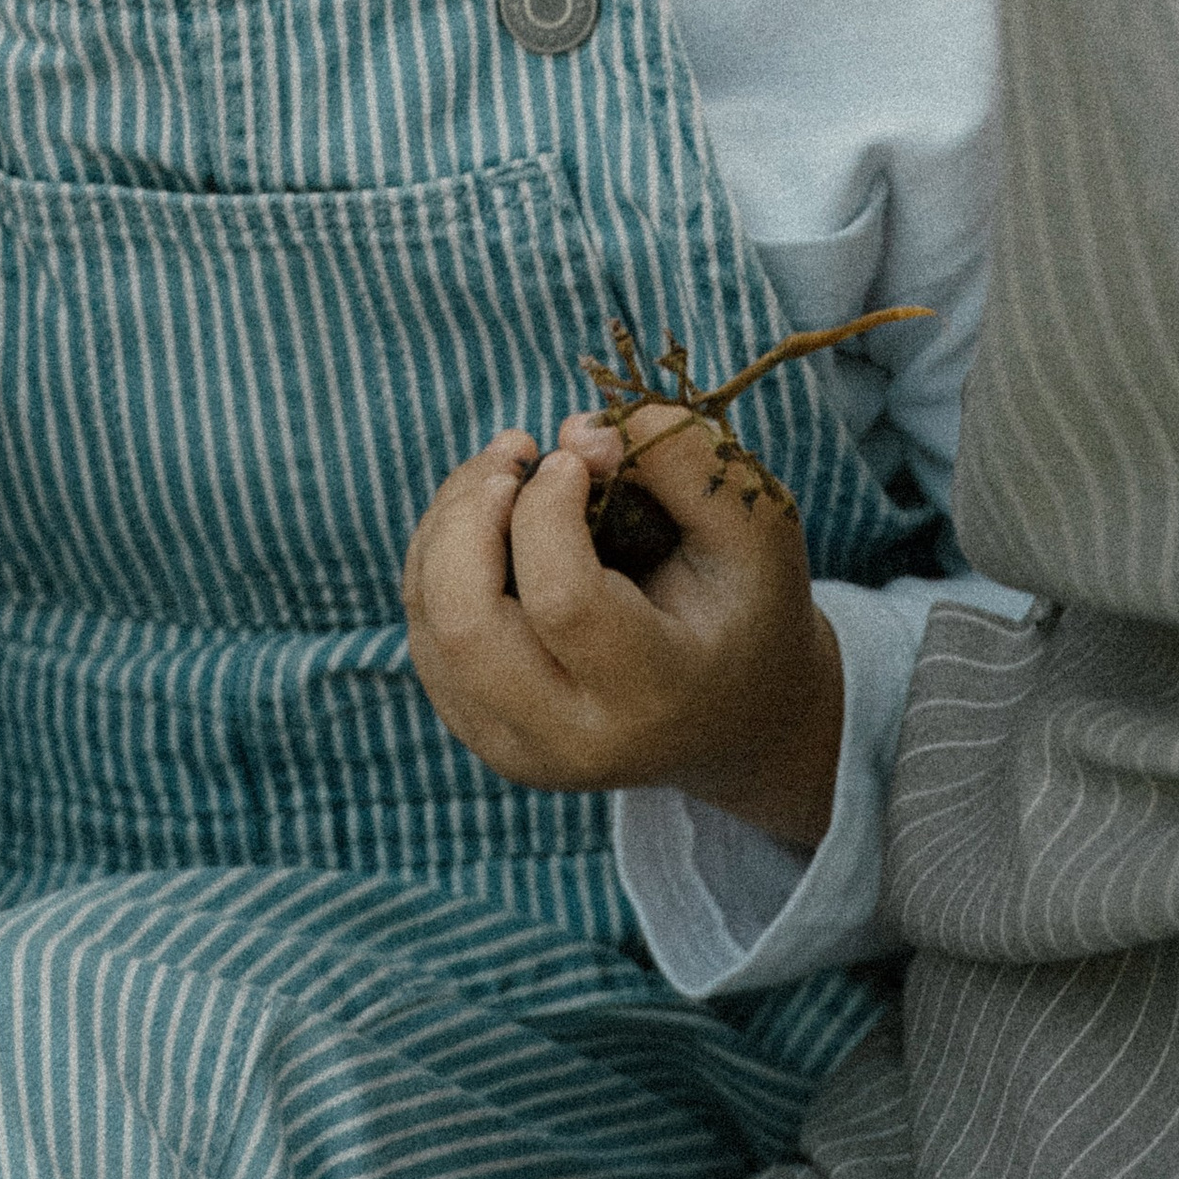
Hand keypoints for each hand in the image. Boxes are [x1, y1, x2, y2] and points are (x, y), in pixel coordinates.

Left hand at [403, 402, 844, 851]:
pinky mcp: (481, 732)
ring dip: (448, 522)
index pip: (561, 600)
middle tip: (517, 452)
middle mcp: (573, 741)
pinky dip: (439, 556)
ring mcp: (515, 747)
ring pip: (429, 624)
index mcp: (653, 695)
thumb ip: (681, 459)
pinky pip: (424, 633)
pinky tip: (491, 518)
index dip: (549, 506)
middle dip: (469, 511)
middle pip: (465, 624)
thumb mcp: (754, 524)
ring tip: (506, 472)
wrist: (737, 719)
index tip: (576, 459)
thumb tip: (574, 432)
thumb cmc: (747, 605)